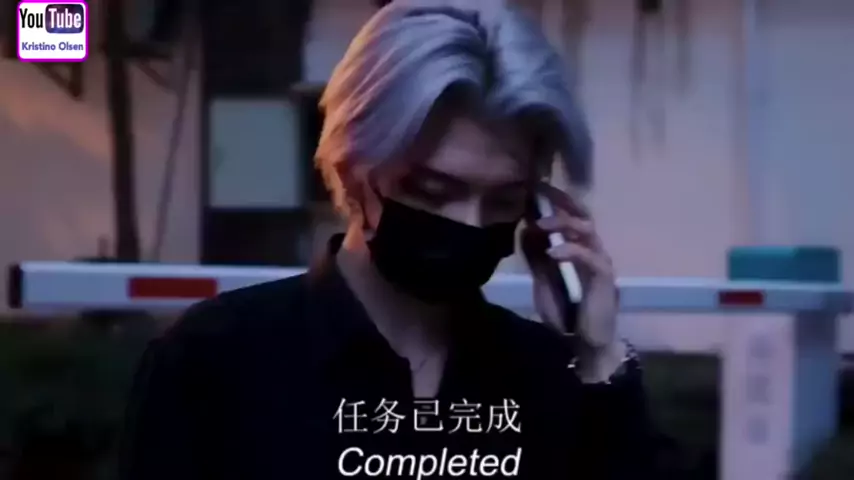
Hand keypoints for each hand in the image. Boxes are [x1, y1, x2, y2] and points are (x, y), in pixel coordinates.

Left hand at [522, 184, 622, 376]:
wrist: (582, 343)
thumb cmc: (565, 311)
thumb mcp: (543, 278)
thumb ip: (535, 254)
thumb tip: (524, 227)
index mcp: (578, 247)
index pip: (570, 214)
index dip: (554, 199)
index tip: (532, 187)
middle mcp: (592, 249)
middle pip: (581, 215)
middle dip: (561, 202)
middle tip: (538, 194)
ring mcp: (600, 261)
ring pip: (587, 231)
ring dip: (563, 224)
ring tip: (539, 225)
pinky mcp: (604, 278)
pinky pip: (590, 257)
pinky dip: (571, 251)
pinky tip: (553, 253)